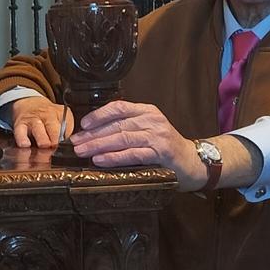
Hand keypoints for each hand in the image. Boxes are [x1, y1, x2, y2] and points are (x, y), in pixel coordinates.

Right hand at [9, 96, 73, 149]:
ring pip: (37, 128)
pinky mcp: (19, 124)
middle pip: (52, 126)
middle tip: (55, 146)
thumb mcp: (61, 117)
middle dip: (55, 137)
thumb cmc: (47, 115)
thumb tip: (67, 144)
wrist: (29, 103)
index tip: (66, 145)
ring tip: (44, 145)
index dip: (66, 136)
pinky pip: (20, 131)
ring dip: (42, 138)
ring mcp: (32, 120)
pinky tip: (25, 144)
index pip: (66, 124)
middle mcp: (46, 116)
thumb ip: (66, 130)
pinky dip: (22, 138)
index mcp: (59, 114)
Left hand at [73, 101, 205, 185]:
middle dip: (93, 134)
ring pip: (122, 138)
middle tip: (75, 142)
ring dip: (99, 145)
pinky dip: (114, 157)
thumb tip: (95, 133)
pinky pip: (132, 154)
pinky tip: (100, 160)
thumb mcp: (148, 129)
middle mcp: (153, 120)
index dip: (98, 115)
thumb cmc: (166, 147)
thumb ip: (127, 127)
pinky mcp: (161, 153)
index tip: (82, 125)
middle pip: (116, 125)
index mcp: (147, 111)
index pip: (118, 107)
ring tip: (82, 151)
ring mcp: (158, 136)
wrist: (193, 162)